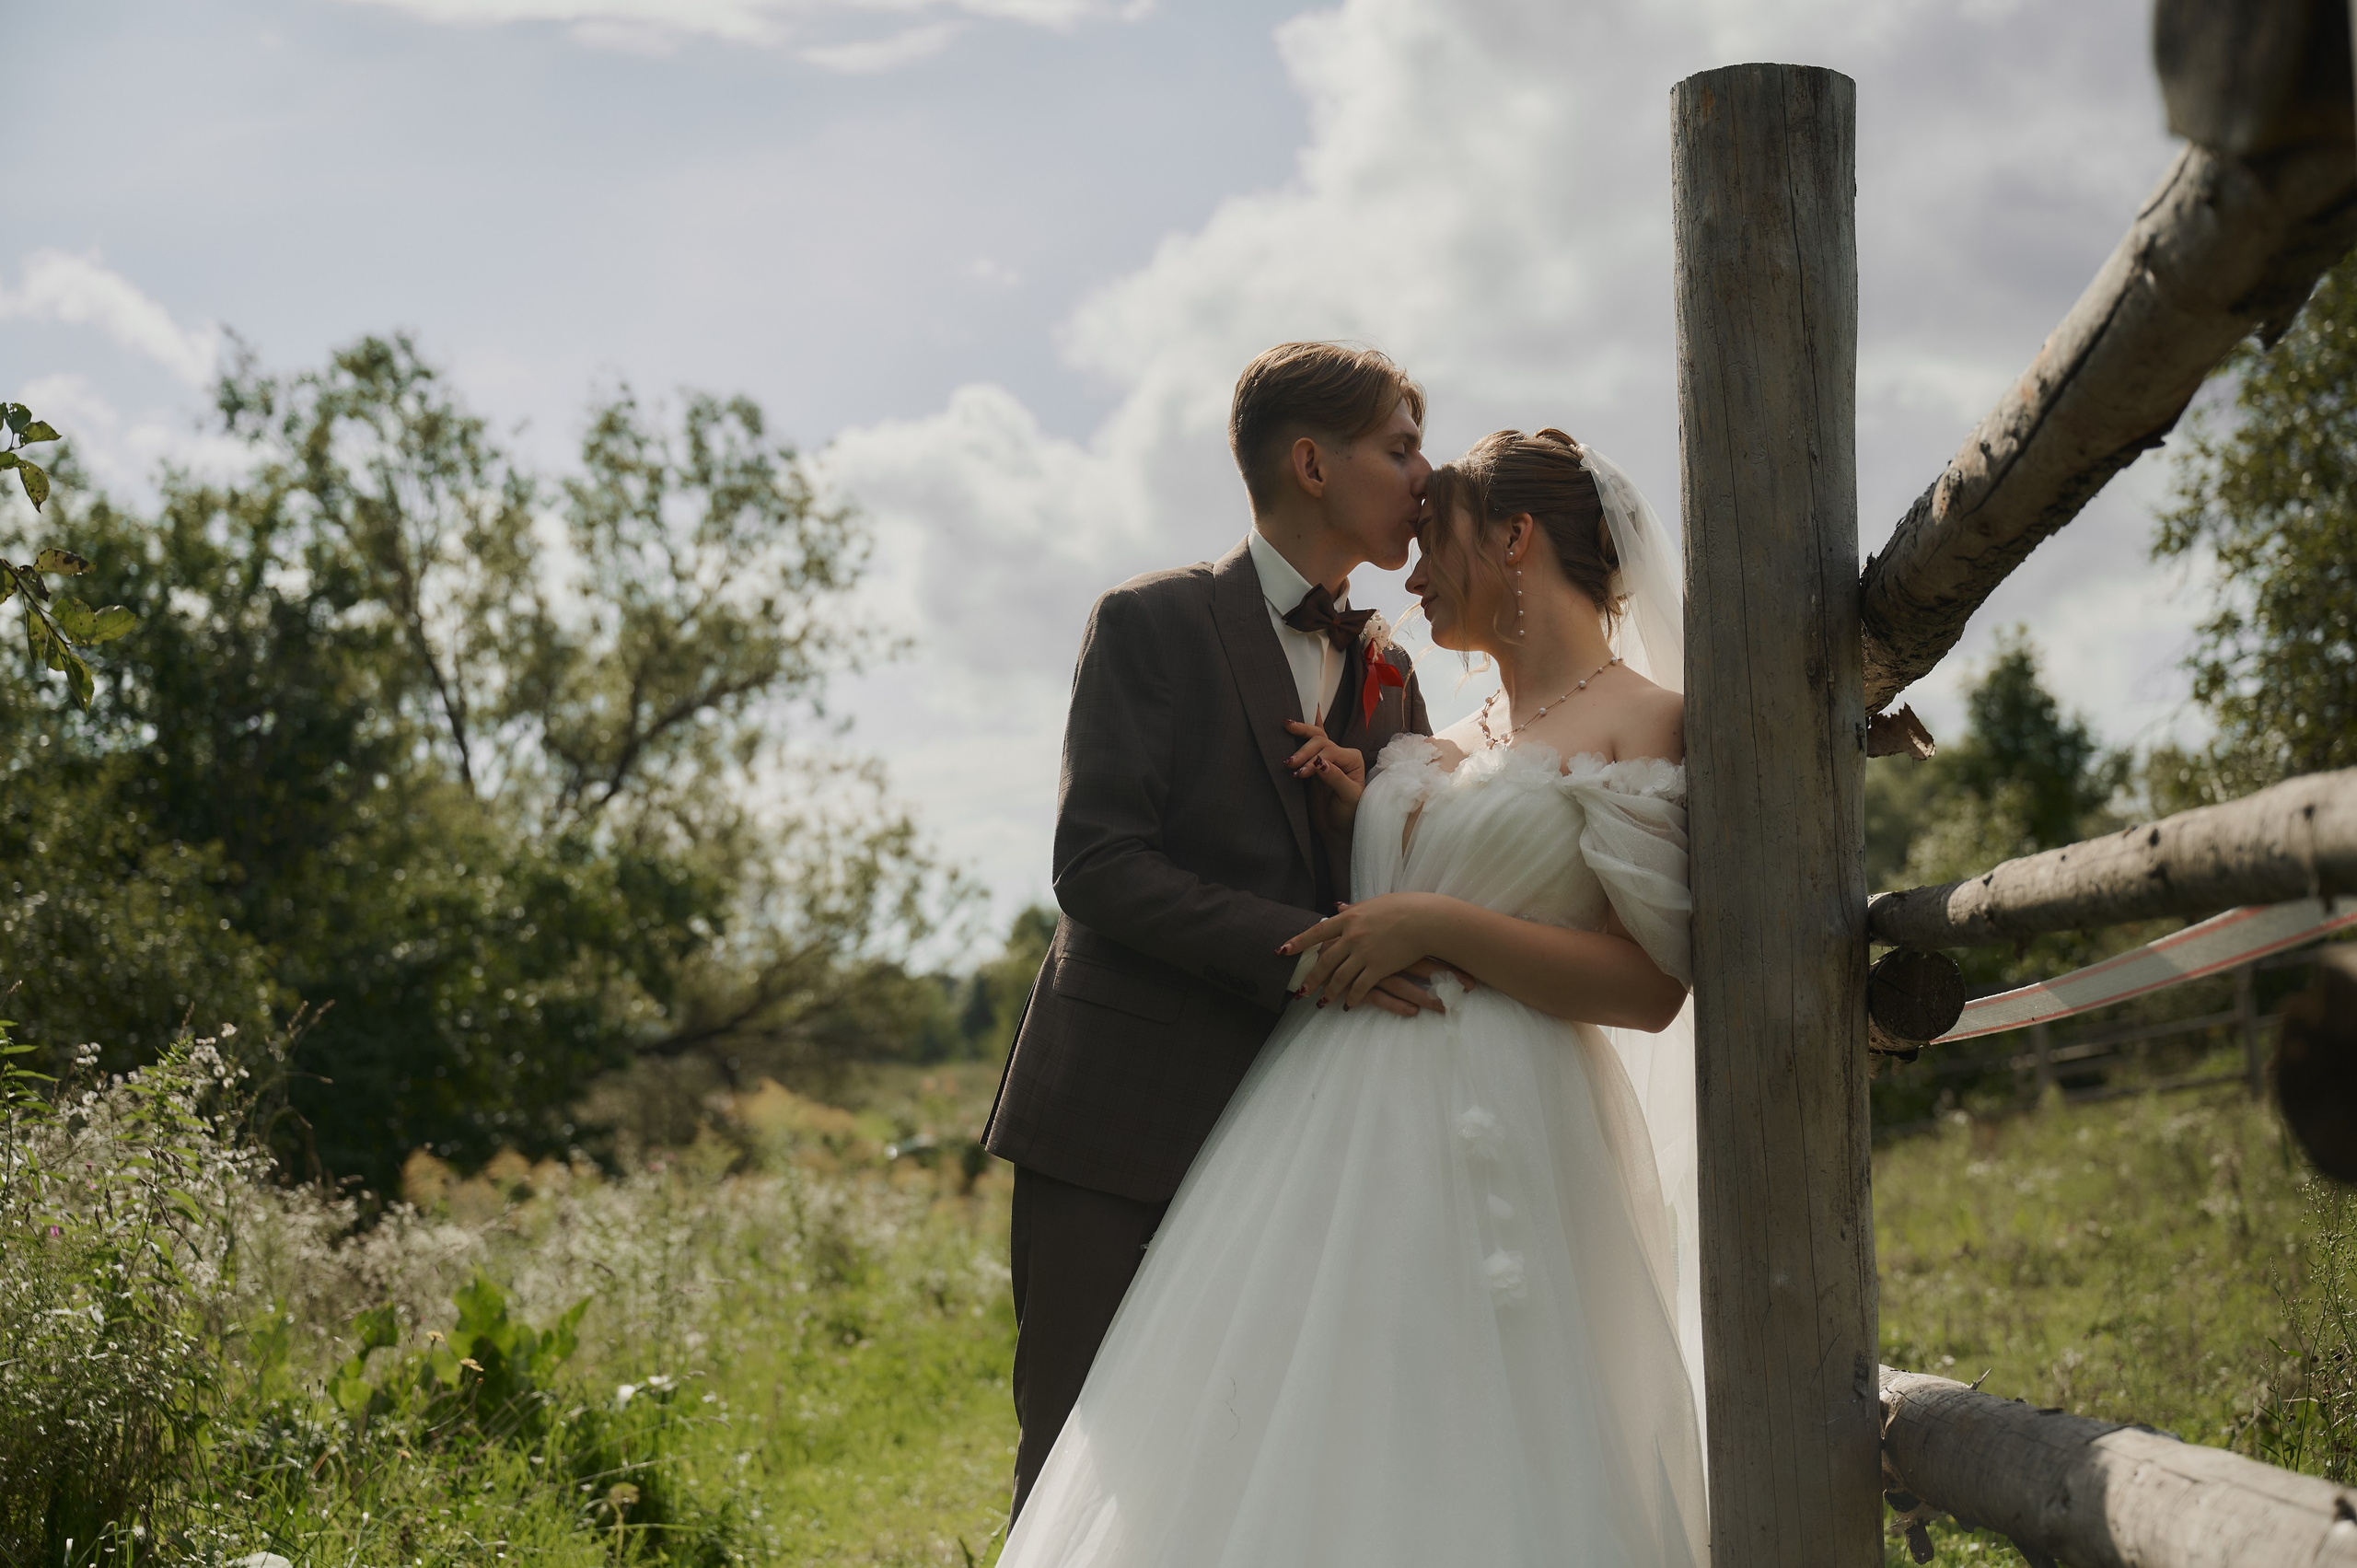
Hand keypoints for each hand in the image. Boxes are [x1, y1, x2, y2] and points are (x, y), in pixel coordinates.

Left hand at [1278, 894, 1464, 1011]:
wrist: (1425, 920)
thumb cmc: (1404, 907)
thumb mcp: (1374, 904)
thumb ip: (1354, 909)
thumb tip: (1338, 907)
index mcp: (1349, 919)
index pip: (1317, 932)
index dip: (1298, 943)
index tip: (1282, 952)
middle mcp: (1351, 937)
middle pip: (1325, 961)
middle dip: (1311, 978)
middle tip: (1301, 991)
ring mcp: (1363, 953)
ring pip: (1339, 978)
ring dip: (1329, 993)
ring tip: (1321, 1003)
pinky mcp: (1378, 968)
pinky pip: (1360, 987)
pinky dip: (1352, 998)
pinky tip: (1348, 1005)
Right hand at [1285, 720, 1364, 823]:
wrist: (1337, 828)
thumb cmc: (1348, 814)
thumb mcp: (1348, 796)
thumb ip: (1336, 777)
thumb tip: (1319, 762)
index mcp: (1353, 759)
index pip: (1330, 751)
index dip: (1314, 759)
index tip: (1300, 773)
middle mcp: (1342, 755)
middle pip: (1320, 742)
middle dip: (1304, 752)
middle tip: (1289, 764)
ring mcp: (1327, 759)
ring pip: (1313, 740)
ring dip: (1299, 745)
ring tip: (1287, 760)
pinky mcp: (1314, 766)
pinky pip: (1309, 747)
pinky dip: (1302, 735)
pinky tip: (1292, 725)